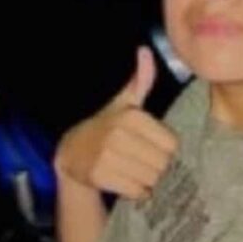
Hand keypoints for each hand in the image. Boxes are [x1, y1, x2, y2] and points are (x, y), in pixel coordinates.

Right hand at [53, 46, 178, 200]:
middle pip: (162, 164)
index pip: (171, 145)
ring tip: (134, 171)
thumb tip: (144, 50)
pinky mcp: (100, 175)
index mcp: (131, 116)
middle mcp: (119, 134)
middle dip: (156, 168)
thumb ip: (140, 81)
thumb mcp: (122, 103)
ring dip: (147, 181)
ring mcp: (108, 156)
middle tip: (141, 162)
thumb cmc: (106, 127)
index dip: (164, 150)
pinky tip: (126, 181)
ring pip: (150, 179)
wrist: (71, 152)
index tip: (150, 148)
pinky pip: (137, 191)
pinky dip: (136, 192)